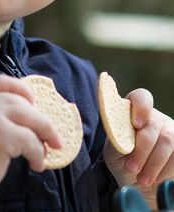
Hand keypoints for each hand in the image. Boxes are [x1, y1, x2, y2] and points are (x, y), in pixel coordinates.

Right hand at [0, 74, 62, 211]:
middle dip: (42, 120)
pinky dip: (38, 154)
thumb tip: (24, 121)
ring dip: (45, 136)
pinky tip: (36, 165)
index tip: (33, 102)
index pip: (2, 82)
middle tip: (53, 136)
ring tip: (49, 151)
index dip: (22, 89)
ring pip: (32, 119)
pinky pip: (30, 141)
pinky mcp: (1, 135)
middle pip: (23, 102)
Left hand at [103, 88, 173, 208]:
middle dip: (142, 149)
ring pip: (168, 141)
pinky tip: (155, 179)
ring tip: (142, 179)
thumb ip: (116, 139)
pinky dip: (165, 170)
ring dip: (154, 163)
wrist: (138, 184)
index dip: (141, 107)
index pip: (141, 97)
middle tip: (132, 167)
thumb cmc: (123, 162)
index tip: (136, 124)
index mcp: (134, 111)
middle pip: (153, 124)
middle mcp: (153, 117)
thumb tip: (120, 135)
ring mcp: (169, 130)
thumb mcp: (113, 152)